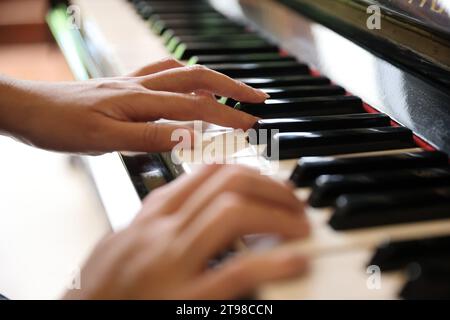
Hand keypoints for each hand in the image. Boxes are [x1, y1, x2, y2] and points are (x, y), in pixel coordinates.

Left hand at [0, 59, 267, 153]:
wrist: (28, 109)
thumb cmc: (60, 125)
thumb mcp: (104, 140)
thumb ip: (149, 138)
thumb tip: (191, 137)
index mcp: (139, 101)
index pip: (195, 107)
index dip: (227, 116)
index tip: (252, 124)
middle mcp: (140, 86)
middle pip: (198, 78)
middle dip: (232, 87)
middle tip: (257, 97)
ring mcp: (133, 82)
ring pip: (183, 71)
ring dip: (213, 79)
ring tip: (232, 89)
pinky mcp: (124, 84)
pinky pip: (162, 72)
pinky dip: (184, 76)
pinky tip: (188, 84)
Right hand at [65, 165, 308, 299]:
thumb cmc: (102, 290)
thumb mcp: (126, 243)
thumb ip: (161, 221)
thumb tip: (203, 206)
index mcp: (150, 217)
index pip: (204, 172)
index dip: (247, 170)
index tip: (269, 180)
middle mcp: (160, 231)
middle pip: (225, 182)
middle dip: (270, 186)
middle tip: (293, 202)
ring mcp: (170, 263)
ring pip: (232, 211)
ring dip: (276, 214)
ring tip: (298, 227)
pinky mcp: (182, 301)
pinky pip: (235, 270)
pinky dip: (273, 261)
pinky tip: (295, 261)